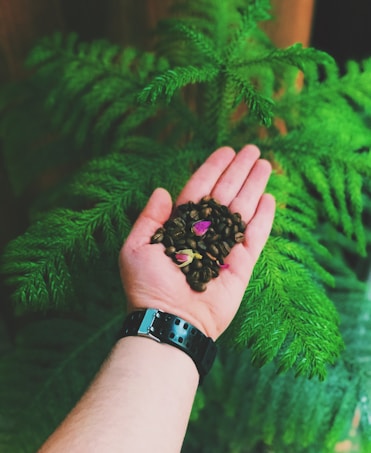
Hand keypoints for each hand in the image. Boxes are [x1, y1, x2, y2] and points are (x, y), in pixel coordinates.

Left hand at [119, 145, 275, 339]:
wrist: (169, 321)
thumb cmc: (147, 287)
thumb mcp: (136, 247)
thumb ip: (150, 218)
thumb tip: (162, 190)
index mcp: (180, 226)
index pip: (199, 189)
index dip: (213, 169)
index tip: (226, 151)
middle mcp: (204, 233)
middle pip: (224, 194)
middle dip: (238, 170)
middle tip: (252, 149)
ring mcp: (224, 248)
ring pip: (242, 210)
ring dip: (253, 186)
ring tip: (264, 164)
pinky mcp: (241, 265)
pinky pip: (255, 236)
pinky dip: (263, 217)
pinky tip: (268, 197)